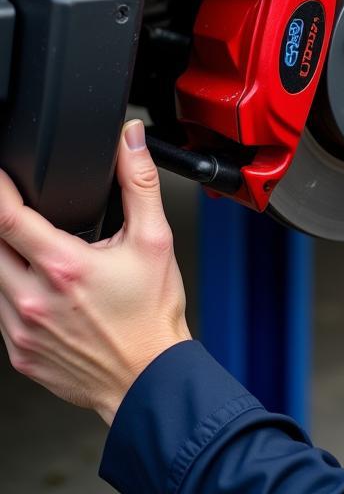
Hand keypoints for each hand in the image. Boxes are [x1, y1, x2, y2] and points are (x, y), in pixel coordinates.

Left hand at [0, 120, 190, 423]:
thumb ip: (138, 182)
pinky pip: (0, 313)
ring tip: (42, 256)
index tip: (0, 176)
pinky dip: (14, 293)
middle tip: (27, 219)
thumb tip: (129, 141)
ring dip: (8, 259)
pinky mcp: (18, 353)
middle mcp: (34, 298)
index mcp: (64, 265)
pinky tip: (46, 291)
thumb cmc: (152, 313)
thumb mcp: (155, 238)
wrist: (148, 374)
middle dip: (4, 225)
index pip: (8, 216)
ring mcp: (20, 329)